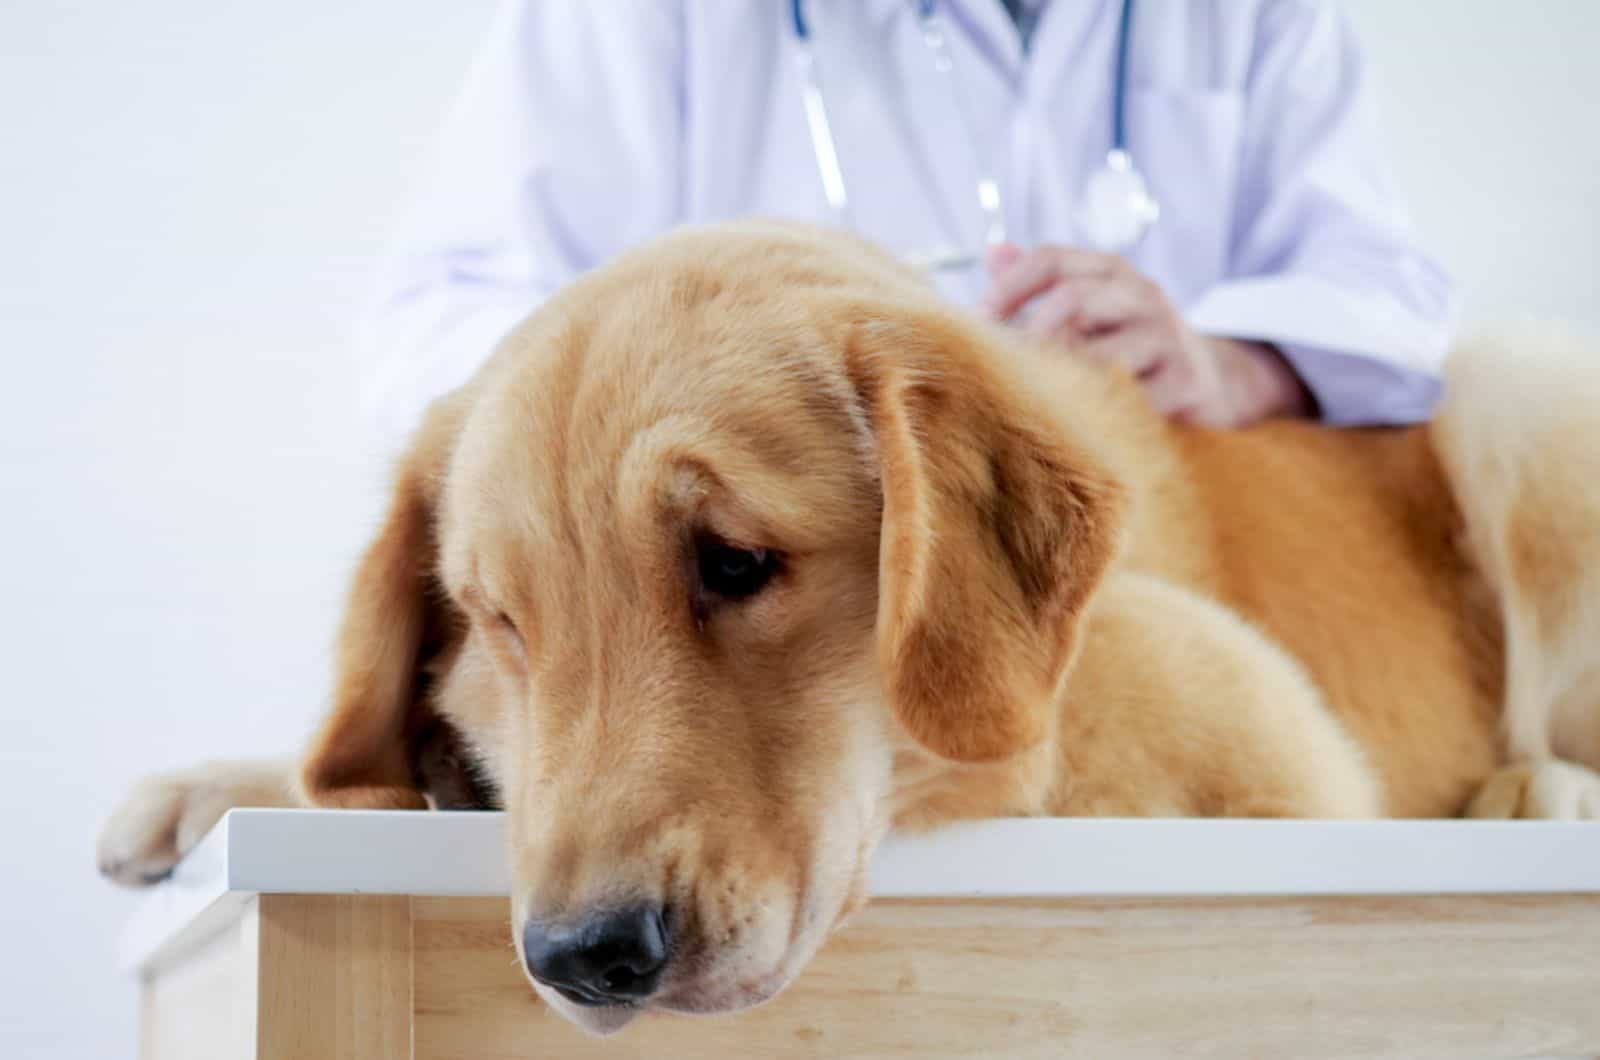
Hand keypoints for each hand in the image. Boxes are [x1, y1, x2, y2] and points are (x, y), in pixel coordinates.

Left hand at [982, 243, 1312, 426]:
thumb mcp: (1092, 305)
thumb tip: (992, 253)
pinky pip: (1132, 397)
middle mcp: (1140, 294)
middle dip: (1029, 336)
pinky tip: (1077, 424)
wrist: (1212, 379)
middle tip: (1004, 369)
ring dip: (1060, 378)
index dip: (1008, 287)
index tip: (977, 322)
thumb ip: (1041, 282)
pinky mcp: (1184, 380)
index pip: (1050, 259)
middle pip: (1073, 299)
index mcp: (1110, 271)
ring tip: (1035, 399)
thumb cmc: (1129, 343)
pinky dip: (1098, 411)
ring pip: (1100, 352)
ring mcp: (1165, 336)